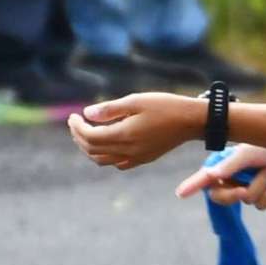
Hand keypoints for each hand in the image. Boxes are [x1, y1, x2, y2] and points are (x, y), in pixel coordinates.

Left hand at [67, 92, 202, 169]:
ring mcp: (137, 157)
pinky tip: (108, 144)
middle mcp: (129, 150)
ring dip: (90, 148)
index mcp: (125, 135)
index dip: (77, 127)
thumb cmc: (166, 106)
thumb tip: (87, 114)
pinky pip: (118, 164)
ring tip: (87, 133)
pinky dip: (106, 156)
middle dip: (79, 137)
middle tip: (76, 123)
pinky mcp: (145, 158)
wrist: (193, 121)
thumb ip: (110, 109)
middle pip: (93, 150)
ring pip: (103, 160)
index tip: (73, 116)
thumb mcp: (137, 101)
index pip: (90, 137)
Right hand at [175, 143, 265, 208]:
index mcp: (224, 165)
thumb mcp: (247, 153)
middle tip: (245, 190)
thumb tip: (211, 175)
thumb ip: (230, 165)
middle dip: (240, 192)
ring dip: (262, 187)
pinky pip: (263, 205)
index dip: (192, 185)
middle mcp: (233, 177)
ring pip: (249, 201)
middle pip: (224, 198)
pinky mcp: (264, 193)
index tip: (180, 193)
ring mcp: (249, 186)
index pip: (205, 178)